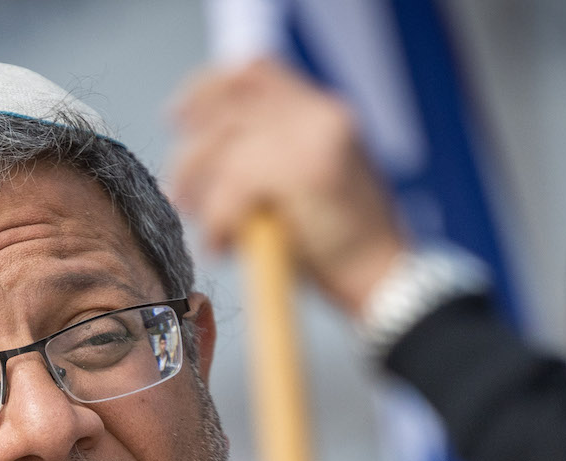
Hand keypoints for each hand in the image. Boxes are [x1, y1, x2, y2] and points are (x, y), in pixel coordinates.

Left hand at [169, 58, 409, 316]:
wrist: (386, 283)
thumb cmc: (345, 248)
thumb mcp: (313, 186)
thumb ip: (276, 155)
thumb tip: (214, 152)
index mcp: (326, 112)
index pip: (255, 72)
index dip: (208, 88)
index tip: (180, 117)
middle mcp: (320, 115)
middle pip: (229, 104)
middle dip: (192, 149)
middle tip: (179, 188)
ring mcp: (312, 140)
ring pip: (224, 146)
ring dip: (201, 189)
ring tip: (206, 227)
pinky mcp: (301, 173)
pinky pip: (232, 185)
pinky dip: (218, 219)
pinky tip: (224, 245)